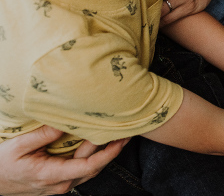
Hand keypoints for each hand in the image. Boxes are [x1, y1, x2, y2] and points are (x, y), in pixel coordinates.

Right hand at [0, 126, 127, 195]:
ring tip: (119, 135)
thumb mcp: (18, 146)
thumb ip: (43, 135)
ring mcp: (60, 185)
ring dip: (105, 154)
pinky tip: (100, 143)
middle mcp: (60, 184)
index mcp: (52, 175)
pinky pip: (82, 171)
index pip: (89, 166)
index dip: (108, 153)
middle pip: (94, 167)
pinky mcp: (60, 183)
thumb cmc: (2, 163)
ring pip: (90, 170)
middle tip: (126, 130)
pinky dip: (94, 158)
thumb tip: (65, 123)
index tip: (121, 139)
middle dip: (112, 150)